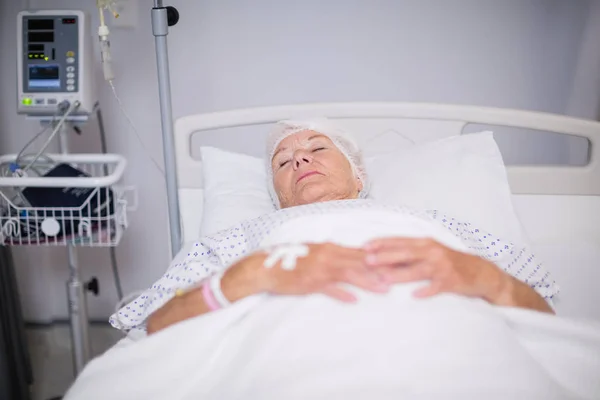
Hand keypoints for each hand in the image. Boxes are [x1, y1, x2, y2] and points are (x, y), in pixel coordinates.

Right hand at [260, 242, 390, 302]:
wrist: (266, 267)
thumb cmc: (293, 261)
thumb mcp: (316, 255)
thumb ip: (336, 259)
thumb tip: (355, 263)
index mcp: (330, 248)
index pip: (360, 252)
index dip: (380, 257)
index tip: (398, 262)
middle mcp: (328, 255)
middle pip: (359, 261)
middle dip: (381, 268)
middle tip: (401, 275)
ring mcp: (319, 269)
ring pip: (348, 274)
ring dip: (367, 281)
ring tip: (384, 288)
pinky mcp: (309, 282)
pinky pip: (328, 288)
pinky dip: (340, 293)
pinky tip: (353, 300)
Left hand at [363, 238, 507, 302]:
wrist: (480, 272)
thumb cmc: (449, 262)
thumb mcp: (430, 252)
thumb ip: (409, 253)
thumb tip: (382, 256)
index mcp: (425, 243)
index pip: (400, 241)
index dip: (382, 243)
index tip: (364, 246)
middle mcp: (433, 252)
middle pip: (406, 253)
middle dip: (385, 256)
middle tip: (368, 261)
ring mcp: (442, 266)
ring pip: (418, 270)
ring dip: (400, 274)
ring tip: (384, 278)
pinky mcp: (451, 281)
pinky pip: (436, 287)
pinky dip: (426, 291)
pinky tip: (415, 296)